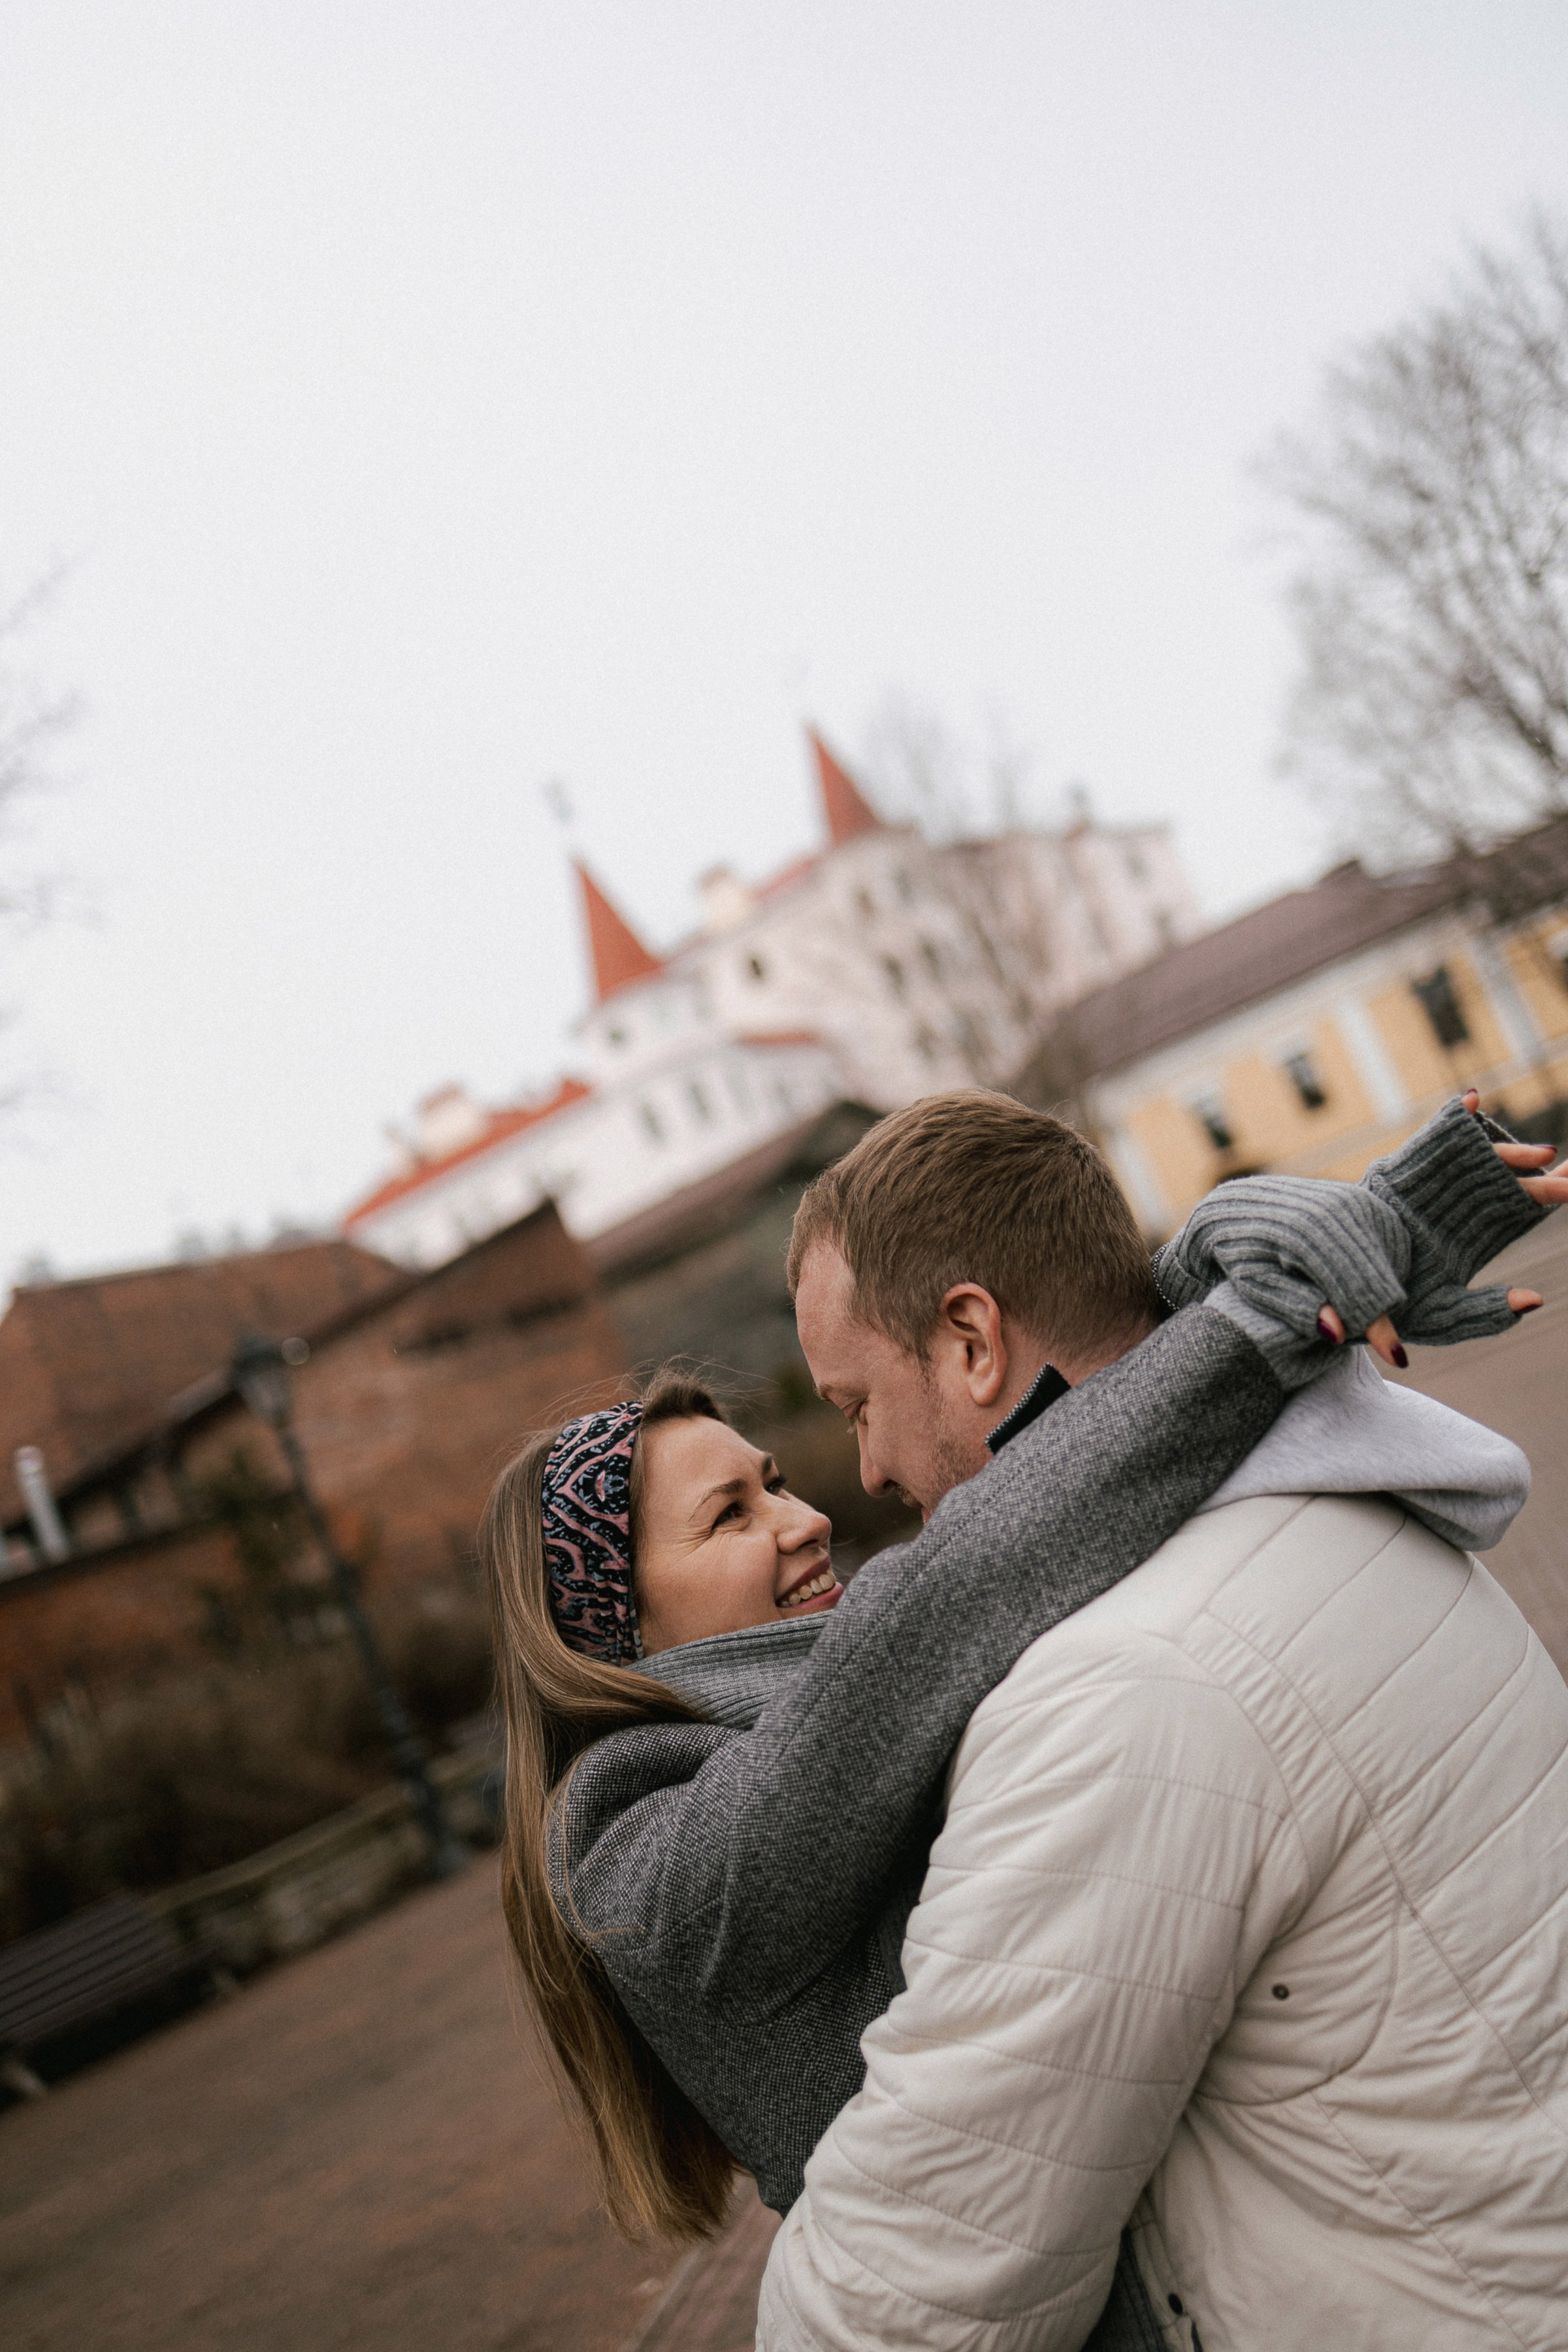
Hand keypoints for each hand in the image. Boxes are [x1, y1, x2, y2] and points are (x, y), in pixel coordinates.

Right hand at [1318, 1089, 1561, 1363]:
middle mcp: (1451, 1209)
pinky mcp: (1400, 1170)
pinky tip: (1472, 1101)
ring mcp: (1427, 1186)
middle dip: (1538, 1174)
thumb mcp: (1443, 1318)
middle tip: (1566, 1173)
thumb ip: (1486, 1315)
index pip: (1513, 1212)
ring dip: (1509, 1152)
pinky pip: (1430, 1140)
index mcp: (1467, 1240)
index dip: (1544, 1197)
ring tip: (1543, 1154)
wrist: (1329, 1285)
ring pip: (1475, 1159)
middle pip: (1503, 1182)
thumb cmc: (1384, 1310)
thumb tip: (1536, 1300)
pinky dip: (1451, 1119)